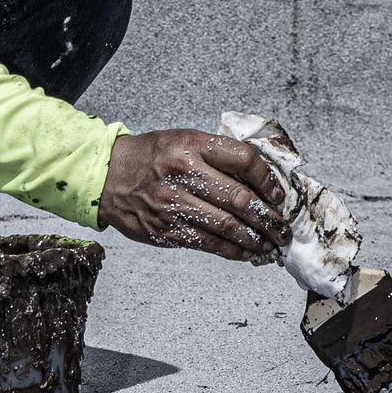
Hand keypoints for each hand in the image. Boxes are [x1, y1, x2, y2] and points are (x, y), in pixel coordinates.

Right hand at [97, 130, 292, 258]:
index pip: (243, 160)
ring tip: (270, 244)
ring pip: (227, 227)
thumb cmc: (153, 156)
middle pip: (240, 199)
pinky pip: (207, 243)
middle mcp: (183, 174)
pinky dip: (232, 251)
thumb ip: (219, 154)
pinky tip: (246, 252)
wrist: (108, 176)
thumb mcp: (184, 140)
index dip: (267, 180)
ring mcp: (173, 204)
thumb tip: (260, 182)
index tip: (277, 195)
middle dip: (268, 218)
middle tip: (282, 229)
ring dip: (255, 239)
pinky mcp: (166, 229)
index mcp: (192, 146)